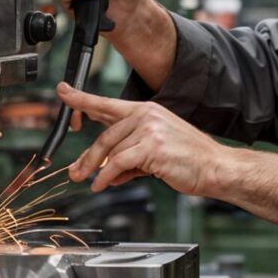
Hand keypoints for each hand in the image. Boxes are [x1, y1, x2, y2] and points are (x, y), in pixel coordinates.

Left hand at [58, 83, 222, 194]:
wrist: (214, 167)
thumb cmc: (188, 160)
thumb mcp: (154, 152)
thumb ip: (128, 156)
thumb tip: (106, 171)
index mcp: (146, 111)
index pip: (107, 104)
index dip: (82, 99)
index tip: (64, 92)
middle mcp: (146, 115)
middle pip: (105, 135)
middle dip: (87, 157)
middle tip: (74, 171)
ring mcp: (149, 129)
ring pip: (110, 150)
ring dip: (97, 170)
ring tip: (92, 183)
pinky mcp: (151, 147)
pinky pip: (118, 162)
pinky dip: (107, 176)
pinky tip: (103, 185)